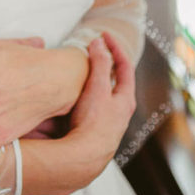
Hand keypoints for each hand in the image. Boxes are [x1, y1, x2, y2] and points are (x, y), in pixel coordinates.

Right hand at [13, 32, 136, 194]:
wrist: (83, 159)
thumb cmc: (93, 125)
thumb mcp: (97, 88)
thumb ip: (98, 63)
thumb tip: (99, 42)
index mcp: (125, 100)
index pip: (125, 67)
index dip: (115, 48)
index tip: (104, 35)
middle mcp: (119, 113)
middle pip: (115, 82)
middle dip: (105, 65)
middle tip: (94, 52)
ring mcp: (107, 123)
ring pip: (102, 97)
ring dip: (92, 82)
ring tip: (79, 72)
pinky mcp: (93, 132)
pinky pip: (89, 108)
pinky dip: (81, 97)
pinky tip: (70, 98)